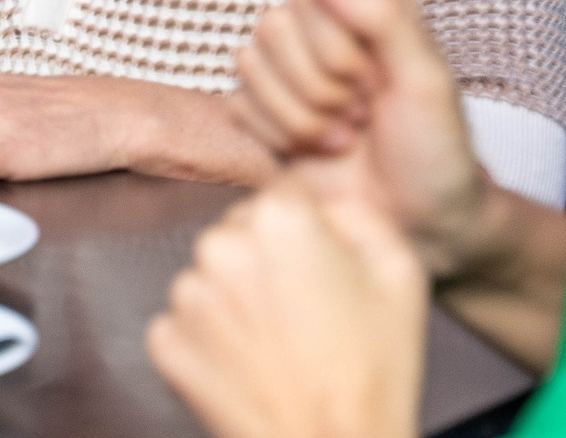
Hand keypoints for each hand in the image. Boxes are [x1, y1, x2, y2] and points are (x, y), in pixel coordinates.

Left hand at [146, 180, 426, 437]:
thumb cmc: (373, 372)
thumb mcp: (400, 273)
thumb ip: (360, 213)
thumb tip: (326, 201)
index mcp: (278, 219)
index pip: (284, 192)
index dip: (309, 226)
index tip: (322, 262)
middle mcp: (220, 246)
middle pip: (243, 230)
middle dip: (269, 258)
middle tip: (306, 310)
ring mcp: (186, 296)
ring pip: (212, 274)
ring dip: (237, 296)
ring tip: (281, 342)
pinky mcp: (165, 342)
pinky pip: (187, 321)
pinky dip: (212, 338)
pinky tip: (250, 362)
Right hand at [232, 0, 494, 277]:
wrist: (418, 226)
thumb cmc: (434, 152)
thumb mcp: (426, 80)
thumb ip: (383, 15)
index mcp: (361, 11)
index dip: (339, 51)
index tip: (378, 86)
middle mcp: (318, 33)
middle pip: (273, 29)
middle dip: (320, 88)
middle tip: (362, 115)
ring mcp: (286, 73)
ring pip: (248, 65)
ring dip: (301, 117)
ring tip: (345, 136)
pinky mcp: (261, 114)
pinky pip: (236, 104)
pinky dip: (278, 137)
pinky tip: (318, 151)